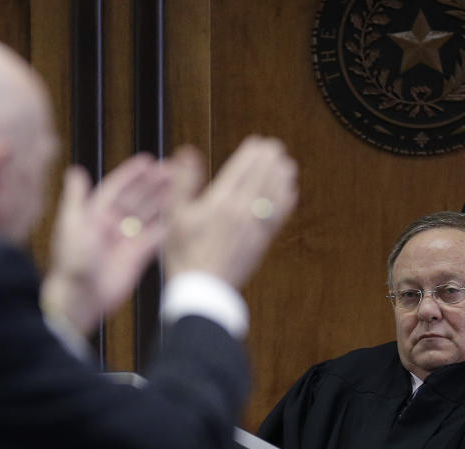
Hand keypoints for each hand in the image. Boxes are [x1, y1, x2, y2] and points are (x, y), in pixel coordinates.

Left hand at [41, 154, 170, 333]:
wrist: (81, 296)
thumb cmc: (72, 260)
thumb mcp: (72, 224)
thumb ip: (76, 197)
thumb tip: (75, 170)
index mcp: (96, 214)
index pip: (118, 188)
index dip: (133, 175)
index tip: (149, 161)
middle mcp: (112, 225)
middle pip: (137, 199)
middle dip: (154, 184)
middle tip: (173, 170)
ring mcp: (126, 241)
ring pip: (149, 216)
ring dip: (163, 201)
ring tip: (181, 186)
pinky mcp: (137, 257)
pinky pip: (155, 238)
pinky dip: (167, 227)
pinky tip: (180, 215)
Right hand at [164, 136, 297, 287]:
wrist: (202, 290)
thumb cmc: (183, 254)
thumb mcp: (174, 216)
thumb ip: (183, 182)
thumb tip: (187, 152)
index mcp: (220, 202)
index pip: (243, 169)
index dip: (253, 153)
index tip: (258, 142)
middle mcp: (242, 212)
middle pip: (263, 178)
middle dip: (271, 160)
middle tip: (276, 147)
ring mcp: (255, 228)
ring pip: (275, 196)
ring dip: (283, 177)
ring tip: (287, 164)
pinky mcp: (262, 243)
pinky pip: (279, 217)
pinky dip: (286, 202)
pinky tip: (290, 193)